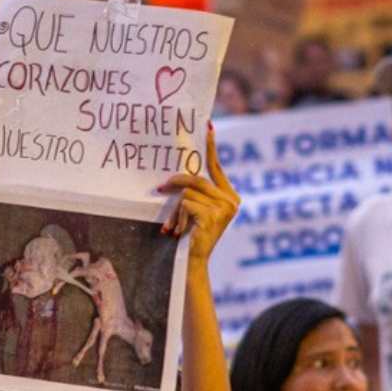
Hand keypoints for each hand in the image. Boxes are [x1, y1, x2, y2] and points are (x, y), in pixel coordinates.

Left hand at [158, 123, 238, 263]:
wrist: (192, 263)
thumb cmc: (190, 237)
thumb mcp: (194, 211)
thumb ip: (194, 193)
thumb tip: (180, 174)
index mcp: (229, 197)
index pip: (216, 167)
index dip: (210, 147)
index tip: (207, 127)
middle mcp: (231, 201)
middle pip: (197, 179)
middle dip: (176, 182)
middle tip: (160, 188)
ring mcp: (224, 208)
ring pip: (188, 192)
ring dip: (175, 209)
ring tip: (173, 226)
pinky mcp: (212, 216)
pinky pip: (186, 203)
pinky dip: (177, 216)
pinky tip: (177, 231)